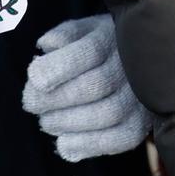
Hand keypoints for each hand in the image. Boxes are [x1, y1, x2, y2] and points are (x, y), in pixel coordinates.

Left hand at [22, 14, 150, 162]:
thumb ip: (63, 35)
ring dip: (69, 122)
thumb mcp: (82, 31)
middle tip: (32, 103)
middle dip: (56, 98)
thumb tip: (47, 46)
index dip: (60, 66)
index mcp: (115, 37)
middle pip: (96, 85)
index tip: (34, 77)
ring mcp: (142, 96)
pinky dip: (89, 145)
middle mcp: (133, 65)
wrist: (135, 60)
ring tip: (46, 121)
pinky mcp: (142, 122)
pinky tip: (64, 144)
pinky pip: (121, 138)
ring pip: (108, 113)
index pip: (91, 51)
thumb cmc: (98, 45)